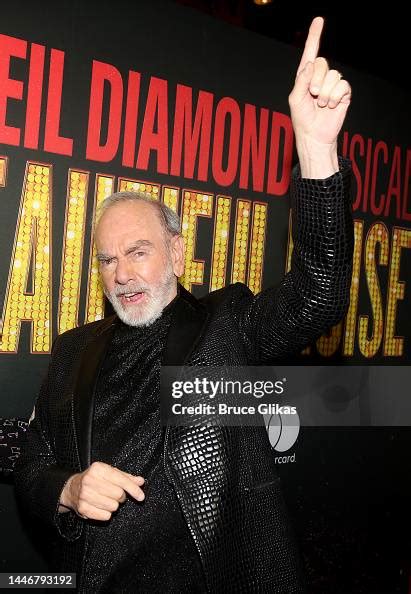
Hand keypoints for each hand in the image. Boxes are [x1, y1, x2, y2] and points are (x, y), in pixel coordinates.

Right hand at [58, 461, 144, 520]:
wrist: (72, 488)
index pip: (121, 480)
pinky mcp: (82, 508)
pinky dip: (106, 513)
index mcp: (98, 469)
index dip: (133, 489)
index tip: (141, 496)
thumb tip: (141, 481)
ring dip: (114, 505)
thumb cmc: (94, 479)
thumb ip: (126, 477)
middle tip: (115, 495)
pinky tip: (101, 506)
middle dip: (121, 497)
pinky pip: (105, 516)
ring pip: (113, 506)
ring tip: (106, 499)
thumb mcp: (109, 473)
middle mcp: (90, 480)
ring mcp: (85, 495)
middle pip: (118, 495)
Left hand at [288, 17, 351, 177]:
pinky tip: (331, 106)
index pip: (311, 53)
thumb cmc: (302, 119)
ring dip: (325, 93)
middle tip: (313, 95)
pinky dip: (335, 97)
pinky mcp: (343, 93)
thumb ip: (301, 80)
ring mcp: (332, 84)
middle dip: (316, 81)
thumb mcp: (295, 99)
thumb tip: (311, 64)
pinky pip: (342, 85)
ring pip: (334, 75)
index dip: (315, 36)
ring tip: (321, 105)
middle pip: (323, 63)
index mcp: (306, 76)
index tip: (319, 20)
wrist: (315, 135)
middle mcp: (320, 77)